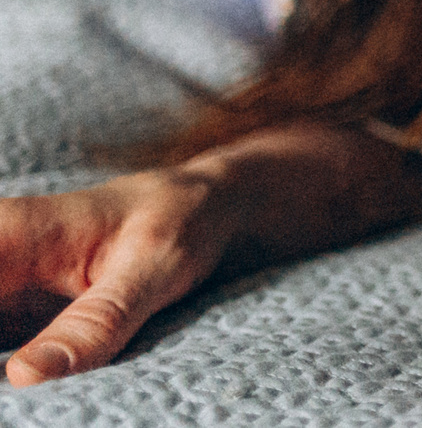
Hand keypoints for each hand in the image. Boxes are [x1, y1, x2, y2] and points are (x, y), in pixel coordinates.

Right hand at [1, 168, 233, 385]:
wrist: (209, 206)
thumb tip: (22, 378)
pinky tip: (23, 404)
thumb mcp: (154, 267)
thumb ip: (95, 321)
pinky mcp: (7, 320)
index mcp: (11, 233)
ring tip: (24, 407)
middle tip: (16, 388)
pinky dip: (4, 383)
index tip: (4, 373)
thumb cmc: (182, 220)